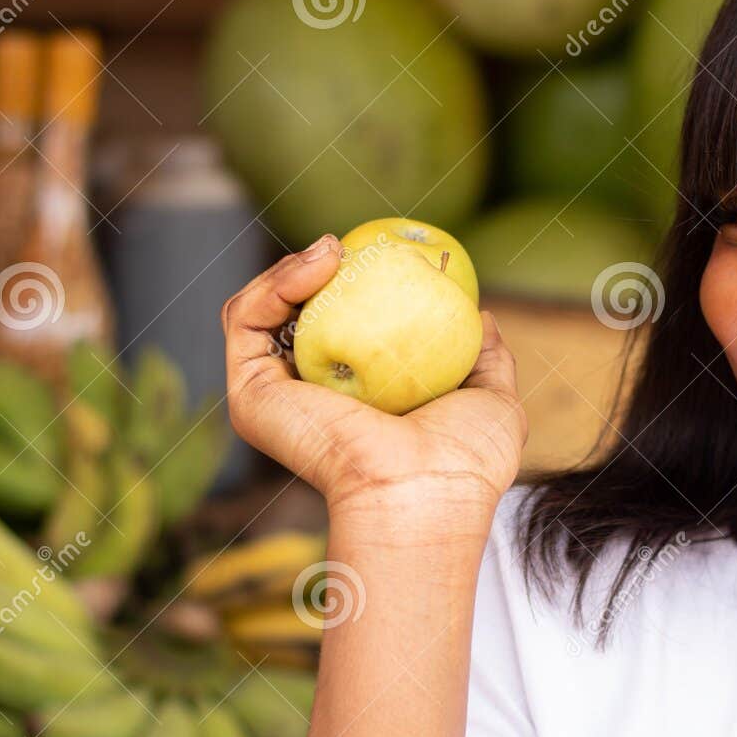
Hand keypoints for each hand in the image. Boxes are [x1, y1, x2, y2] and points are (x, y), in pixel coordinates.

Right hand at [222, 236, 527, 512]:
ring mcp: (273, 396)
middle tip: (351, 247)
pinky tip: (319, 264)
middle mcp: (306, 399)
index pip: (337, 331)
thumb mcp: (491, 397)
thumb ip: (486, 359)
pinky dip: (274, 283)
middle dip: (311, 271)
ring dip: (290, 268)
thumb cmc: (464, 462)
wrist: (425, 489)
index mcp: (353, 402)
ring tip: (334, 250)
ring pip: (259, 311)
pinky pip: (246, 320)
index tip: (381, 256)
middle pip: (292, 317)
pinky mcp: (250, 394)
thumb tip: (481, 316)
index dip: (349, 287)